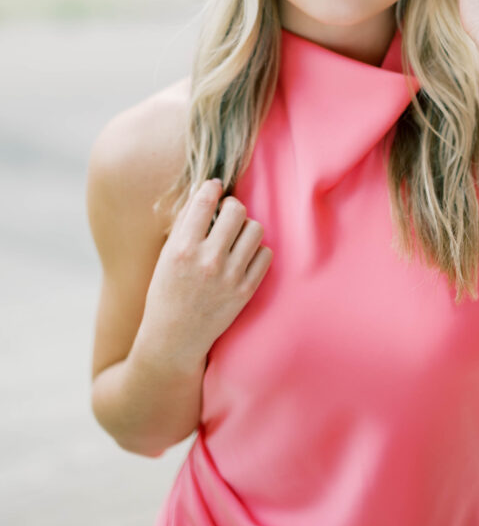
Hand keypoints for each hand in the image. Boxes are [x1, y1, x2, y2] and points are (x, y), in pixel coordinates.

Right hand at [134, 180, 272, 374]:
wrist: (175, 338)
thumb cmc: (167, 292)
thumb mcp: (166, 255)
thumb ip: (185, 225)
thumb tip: (206, 191)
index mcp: (182, 248)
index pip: (205, 201)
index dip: (212, 187)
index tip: (215, 187)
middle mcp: (208, 260)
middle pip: (236, 210)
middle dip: (231, 207)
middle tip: (226, 215)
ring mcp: (230, 276)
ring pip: (255, 228)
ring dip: (246, 228)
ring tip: (235, 237)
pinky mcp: (246, 290)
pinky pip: (266, 253)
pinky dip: (256, 251)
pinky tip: (243, 257)